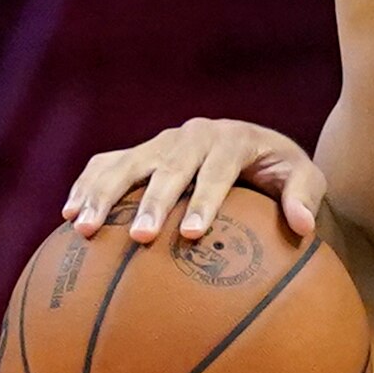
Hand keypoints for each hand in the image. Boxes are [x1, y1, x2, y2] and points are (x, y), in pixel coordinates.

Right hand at [63, 117, 324, 242]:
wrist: (256, 148)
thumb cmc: (282, 171)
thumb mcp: (305, 177)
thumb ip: (306, 196)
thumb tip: (303, 226)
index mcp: (233, 138)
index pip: (217, 169)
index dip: (205, 200)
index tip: (194, 235)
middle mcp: (194, 134)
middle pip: (168, 166)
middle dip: (152, 202)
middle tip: (140, 238)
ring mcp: (162, 141)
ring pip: (127, 163)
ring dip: (103, 194)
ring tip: (82, 228)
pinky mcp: (141, 151)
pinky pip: (107, 165)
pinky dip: (86, 186)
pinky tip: (68, 216)